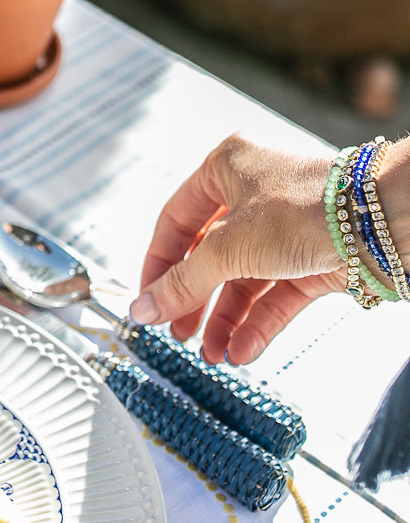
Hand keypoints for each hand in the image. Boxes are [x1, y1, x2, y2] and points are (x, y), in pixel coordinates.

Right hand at [130, 133, 342, 362]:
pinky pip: (276, 297)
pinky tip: (242, 350)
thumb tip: (143, 309)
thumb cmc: (305, 207)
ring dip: (225, 320)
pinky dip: (258, 324)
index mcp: (226, 169)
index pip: (177, 221)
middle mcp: (255, 196)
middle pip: (210, 257)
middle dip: (194, 301)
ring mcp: (285, 231)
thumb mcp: (227, 247)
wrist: (381, 221)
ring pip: (244, 281)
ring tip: (212, 353)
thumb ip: (182, 283)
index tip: (148, 301)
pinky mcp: (313, 260)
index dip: (159, 265)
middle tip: (178, 333)